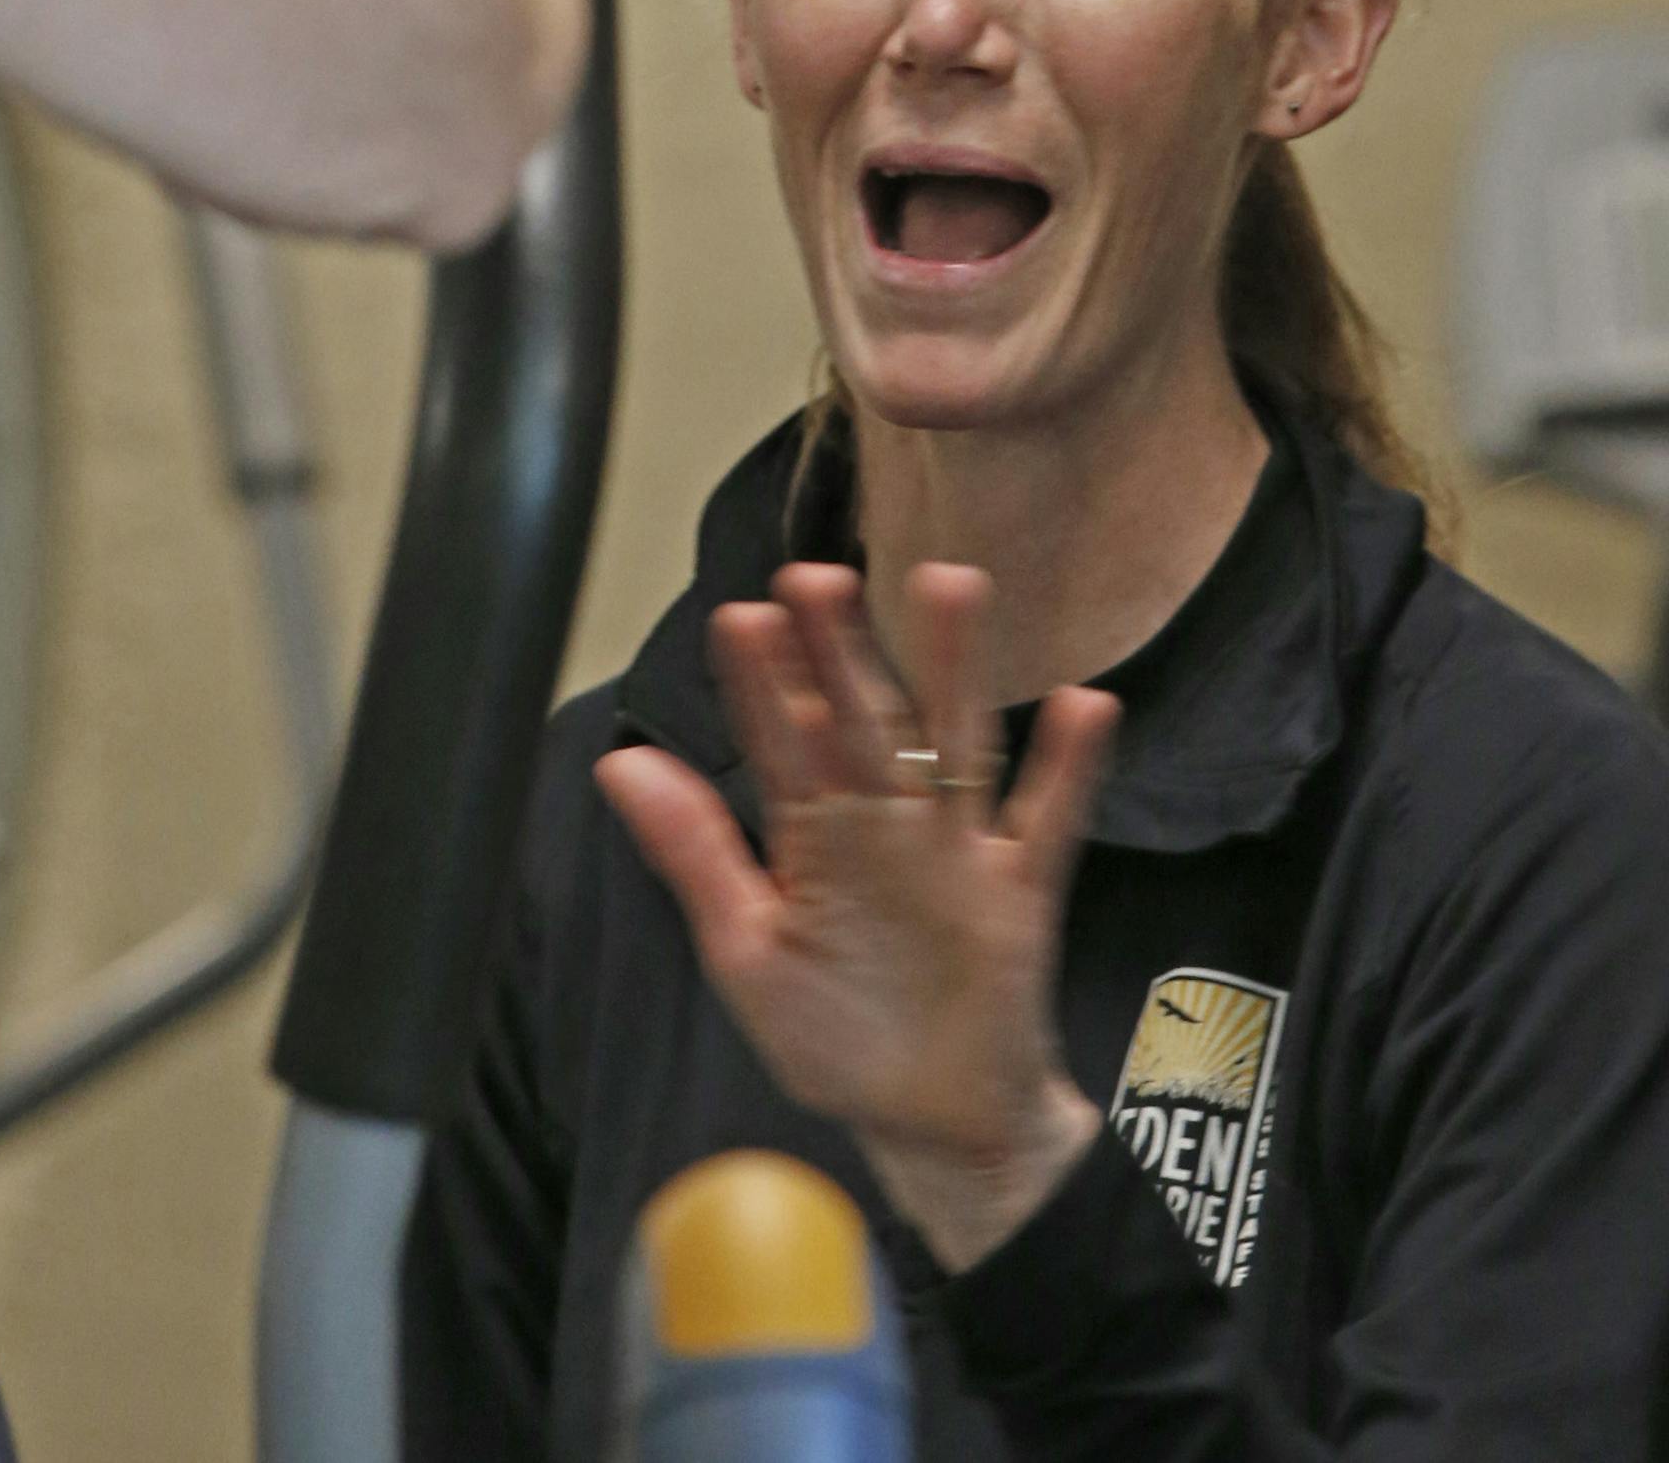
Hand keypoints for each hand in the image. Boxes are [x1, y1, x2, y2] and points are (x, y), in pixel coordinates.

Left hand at [596, 561, 1118, 1266]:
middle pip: (863, 722)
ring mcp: (954, 853)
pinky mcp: (1019, 895)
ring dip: (953, 669)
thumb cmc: (836, 1035)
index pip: (783, 743)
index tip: (740, 618)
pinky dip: (1067, 767)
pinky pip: (1045, 822)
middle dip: (840, 652)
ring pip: (953, 744)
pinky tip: (1081, 704)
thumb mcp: (747, 948)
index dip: (763, 684)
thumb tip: (618, 763)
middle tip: (815, 576)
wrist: (930, 1123)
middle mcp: (884, 825)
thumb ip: (694, 852)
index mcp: (813, 836)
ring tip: (948, 584)